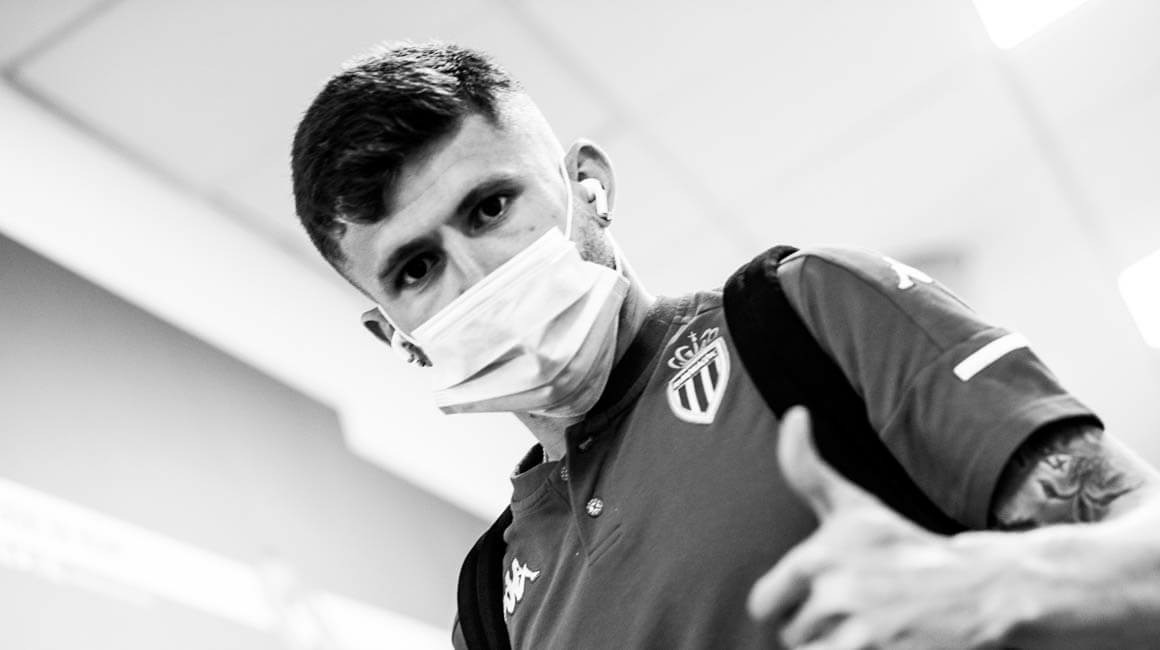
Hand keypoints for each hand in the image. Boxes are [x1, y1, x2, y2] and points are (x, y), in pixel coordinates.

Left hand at [747, 407, 1016, 648]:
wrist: (978, 585)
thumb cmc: (904, 545)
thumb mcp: (853, 505)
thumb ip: (806, 468)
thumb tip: (793, 413)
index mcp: (817, 555)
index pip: (763, 604)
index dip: (787, 605)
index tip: (819, 596)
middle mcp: (835, 590)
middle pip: (791, 636)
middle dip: (817, 631)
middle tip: (856, 612)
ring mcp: (863, 628)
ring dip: (838, 648)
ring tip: (871, 629)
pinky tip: (884, 641)